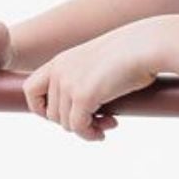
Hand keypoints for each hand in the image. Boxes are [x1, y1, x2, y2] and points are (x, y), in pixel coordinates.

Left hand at [22, 26, 158, 140]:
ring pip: (65, 124)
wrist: (147, 45)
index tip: (66, 114)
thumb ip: (83, 81)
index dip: (43, 108)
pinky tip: (109, 127)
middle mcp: (59, 71)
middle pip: (51, 114)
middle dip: (74, 122)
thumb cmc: (131, 53)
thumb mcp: (98, 64)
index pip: (30, 90)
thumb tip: (82, 113)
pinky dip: (91, 134)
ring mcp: (69, 83)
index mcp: (60, 61)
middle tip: (98, 120)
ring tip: (107, 122)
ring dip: (87, 129)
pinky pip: (78, 128)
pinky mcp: (83, 96)